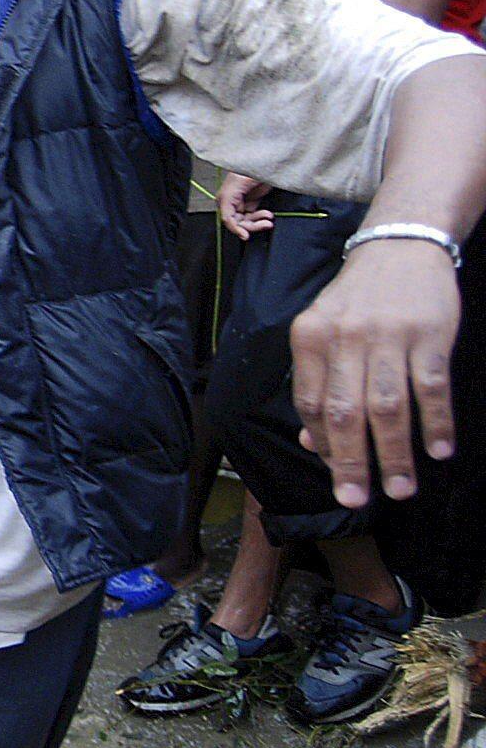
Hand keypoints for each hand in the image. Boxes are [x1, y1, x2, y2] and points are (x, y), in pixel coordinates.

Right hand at [217, 173, 274, 240]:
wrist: (266, 162)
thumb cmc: (250, 167)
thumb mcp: (237, 184)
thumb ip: (229, 203)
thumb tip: (227, 220)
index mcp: (224, 198)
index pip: (228, 219)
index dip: (236, 229)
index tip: (245, 235)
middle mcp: (231, 202)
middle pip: (238, 223)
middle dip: (252, 225)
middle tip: (265, 224)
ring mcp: (241, 203)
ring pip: (246, 222)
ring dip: (258, 222)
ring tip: (268, 218)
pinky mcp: (251, 203)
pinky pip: (254, 217)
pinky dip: (261, 218)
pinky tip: (267, 214)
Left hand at [290, 237, 461, 508]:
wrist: (400, 247)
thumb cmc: (357, 301)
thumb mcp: (323, 332)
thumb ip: (316, 384)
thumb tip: (310, 443)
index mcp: (309, 338)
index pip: (310, 404)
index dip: (323, 445)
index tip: (338, 476)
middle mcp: (344, 337)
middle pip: (345, 412)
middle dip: (350, 462)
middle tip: (356, 500)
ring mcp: (388, 336)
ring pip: (388, 407)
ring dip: (395, 454)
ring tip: (401, 489)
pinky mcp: (429, 334)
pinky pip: (431, 388)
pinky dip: (436, 423)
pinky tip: (438, 451)